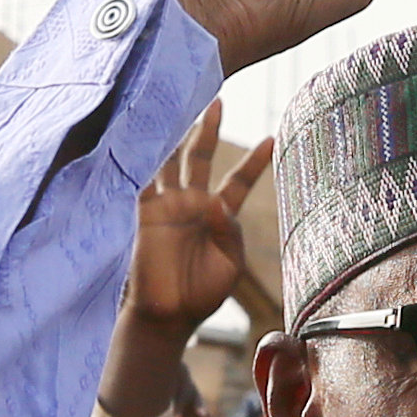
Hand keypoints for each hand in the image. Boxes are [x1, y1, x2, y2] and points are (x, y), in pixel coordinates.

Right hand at [129, 100, 274, 332]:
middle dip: (208, 130)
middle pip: (201, 158)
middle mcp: (192, 203)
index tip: (272, 138)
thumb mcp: (229, 264)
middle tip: (217, 100)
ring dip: (175, 135)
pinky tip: (147, 134)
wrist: (167, 316)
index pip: (238, 180)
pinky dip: (144, 157)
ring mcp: (168, 205)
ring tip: (177, 103)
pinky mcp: (146, 213)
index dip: (254, 161)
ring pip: (171, 161)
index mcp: (219, 214)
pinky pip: (144, 179)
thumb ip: (228, 231)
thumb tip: (213, 202)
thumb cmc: (202, 294)